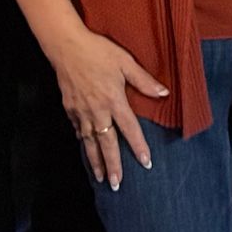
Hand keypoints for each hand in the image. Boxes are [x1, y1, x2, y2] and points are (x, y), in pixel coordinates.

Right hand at [43, 22, 166, 190]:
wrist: (67, 47)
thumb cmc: (98, 51)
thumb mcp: (125, 62)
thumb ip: (144, 80)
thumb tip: (164, 92)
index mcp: (114, 100)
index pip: (130, 129)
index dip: (139, 147)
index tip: (146, 162)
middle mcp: (97, 111)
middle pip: (107, 144)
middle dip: (113, 166)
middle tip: (117, 184)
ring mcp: (81, 112)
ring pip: (89, 143)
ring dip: (96, 162)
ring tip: (101, 178)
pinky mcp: (69, 109)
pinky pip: (78, 131)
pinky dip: (83, 143)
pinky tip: (86, 149)